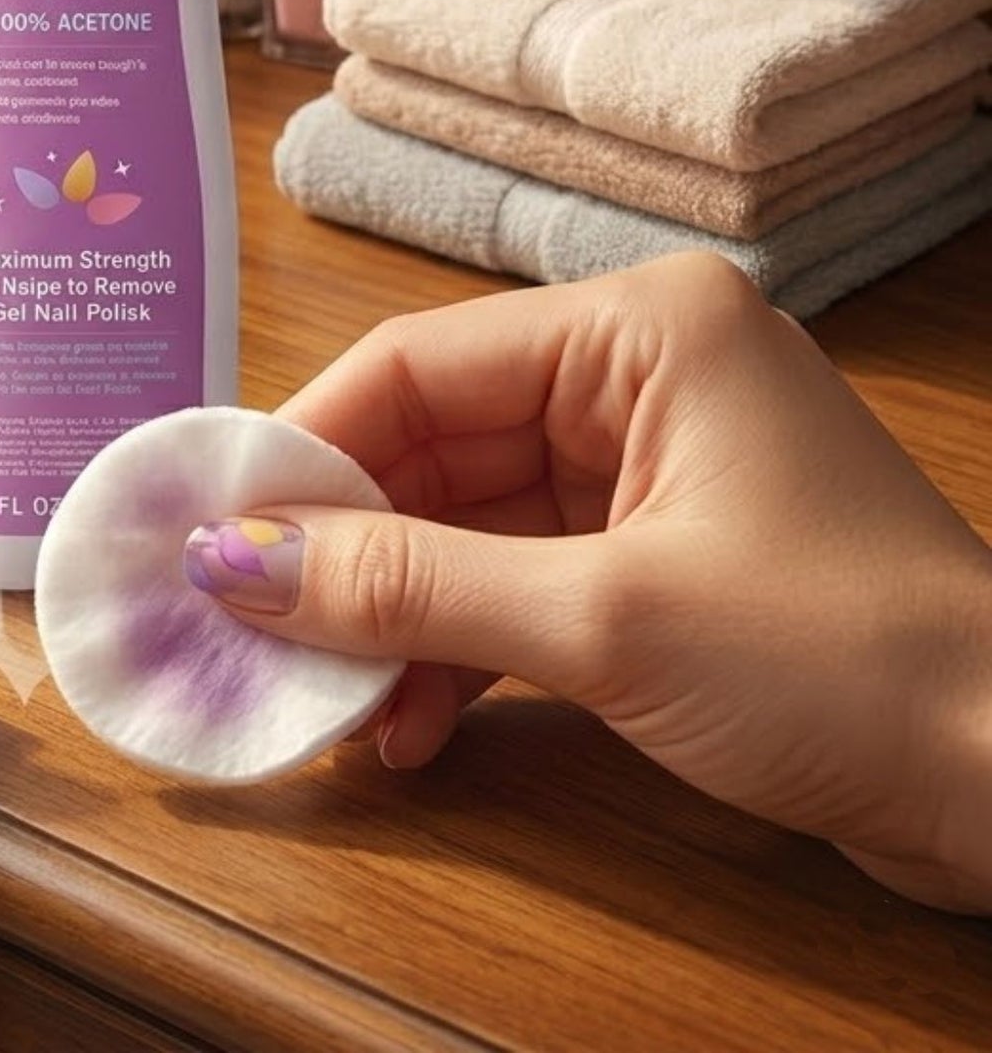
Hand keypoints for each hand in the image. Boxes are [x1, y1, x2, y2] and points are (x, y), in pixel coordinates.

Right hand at [196, 254, 991, 909]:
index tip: (207, 530)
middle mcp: (634, 374)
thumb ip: (409, 585)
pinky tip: (405, 724)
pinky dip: (457, 647)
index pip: (418, 365)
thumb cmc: (846, 664)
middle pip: (434, 446)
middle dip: (345, 550)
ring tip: (324, 704)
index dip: (302, 449)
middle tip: (246, 630)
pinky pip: (517, 577)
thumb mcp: (604, 621)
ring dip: (394, 615)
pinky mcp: (657, 553)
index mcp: (637, 329)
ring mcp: (647, 465)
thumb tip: (233, 562)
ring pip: (466, 522)